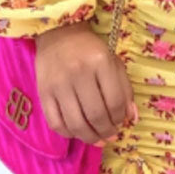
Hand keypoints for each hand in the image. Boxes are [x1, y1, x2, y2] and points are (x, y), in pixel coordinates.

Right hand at [34, 22, 137, 144]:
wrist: (59, 34)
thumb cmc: (91, 50)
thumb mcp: (114, 63)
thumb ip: (125, 89)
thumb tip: (131, 118)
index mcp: (101, 62)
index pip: (114, 101)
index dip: (120, 117)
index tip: (121, 122)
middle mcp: (78, 73)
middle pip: (95, 115)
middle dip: (107, 131)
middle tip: (111, 135)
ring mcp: (58, 84)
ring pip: (75, 123)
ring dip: (90, 137)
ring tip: (98, 139)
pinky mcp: (43, 93)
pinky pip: (55, 123)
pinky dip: (68, 133)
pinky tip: (78, 132)